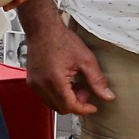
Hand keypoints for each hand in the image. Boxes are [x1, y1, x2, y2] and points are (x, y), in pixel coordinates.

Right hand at [18, 0, 111, 115]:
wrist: (43, 29)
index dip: (83, 109)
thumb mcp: (85, 59)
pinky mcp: (31, 81)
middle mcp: (41, 85)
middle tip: (85, 92)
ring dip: (65, 100)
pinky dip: (56, 94)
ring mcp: (34, 83)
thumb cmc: (61, 39)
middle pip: (60, 108)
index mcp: (55, 80)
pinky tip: (65, 82)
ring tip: (75, 85)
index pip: (69, 106)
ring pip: (52, 103)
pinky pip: (45, 96)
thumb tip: (107, 96)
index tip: (92, 107)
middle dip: (75, 104)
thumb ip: (97, 80)